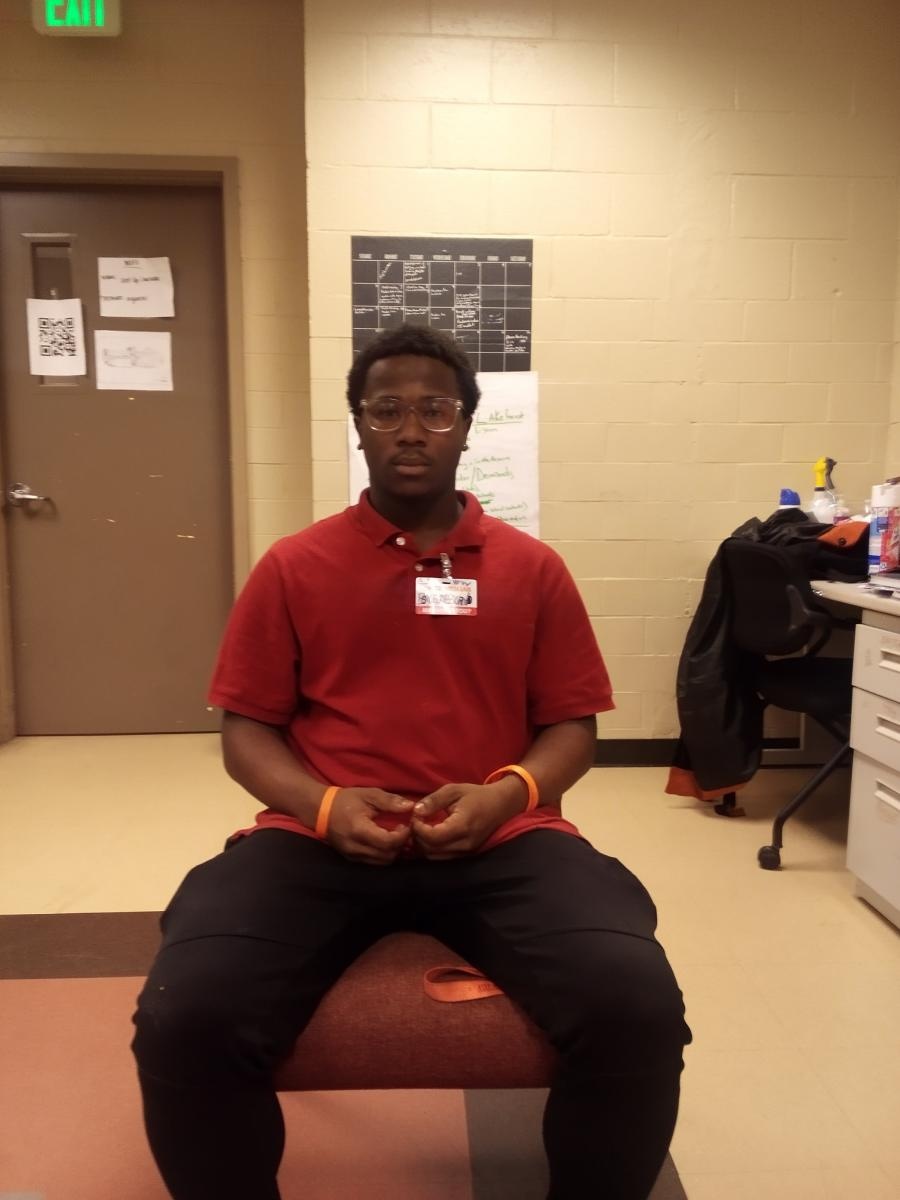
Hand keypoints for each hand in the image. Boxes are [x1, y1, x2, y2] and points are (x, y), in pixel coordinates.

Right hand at [326, 787, 413, 864]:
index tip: (407, 825)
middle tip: (404, 831)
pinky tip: (386, 843)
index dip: (403, 836)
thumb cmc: (345, 801)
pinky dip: (384, 855)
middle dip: (400, 845)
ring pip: (382, 862)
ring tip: (396, 837)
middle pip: (387, 856)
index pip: (388, 842)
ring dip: (393, 852)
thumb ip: (389, 801)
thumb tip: (410, 806)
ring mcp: (353, 856)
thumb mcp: (368, 794)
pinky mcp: (352, 859)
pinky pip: (373, 862)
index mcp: (360, 830)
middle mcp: (356, 847)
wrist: (320, 811)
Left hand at [410, 779, 525, 859]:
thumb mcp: (453, 790)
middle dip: (418, 838)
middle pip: (431, 850)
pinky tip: (431, 837)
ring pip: (436, 857)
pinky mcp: (467, 855)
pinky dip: (433, 850)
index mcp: (462, 825)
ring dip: (424, 846)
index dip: (418, 829)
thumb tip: (416, 811)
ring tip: (422, 829)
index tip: (415, 817)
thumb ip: (433, 800)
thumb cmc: (476, 795)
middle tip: (416, 822)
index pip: (433, 837)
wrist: (501, 805)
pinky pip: (444, 858)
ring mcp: (467, 852)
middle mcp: (465, 843)